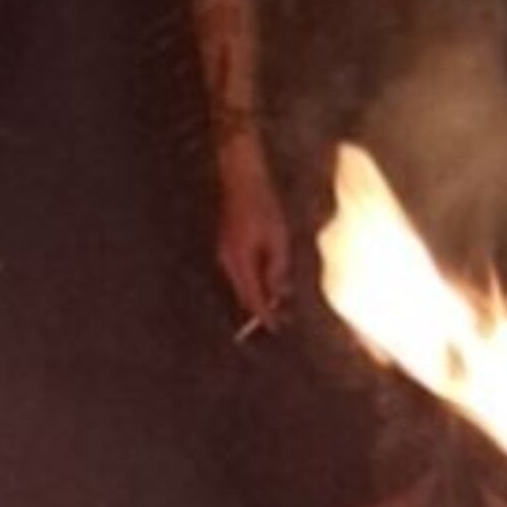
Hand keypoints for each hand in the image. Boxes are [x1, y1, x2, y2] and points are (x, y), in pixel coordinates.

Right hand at [215, 148, 292, 329]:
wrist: (242, 178)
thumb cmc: (263, 204)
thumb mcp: (278, 238)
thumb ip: (278, 268)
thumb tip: (280, 293)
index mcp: (240, 260)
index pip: (253, 297)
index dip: (265, 315)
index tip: (276, 327)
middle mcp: (228, 261)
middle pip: (244, 295)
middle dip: (262, 309)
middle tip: (281, 319)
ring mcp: (225, 255)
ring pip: (243, 285)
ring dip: (259, 294)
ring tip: (279, 301)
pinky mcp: (227, 248)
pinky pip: (241, 273)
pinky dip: (254, 281)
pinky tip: (267, 281)